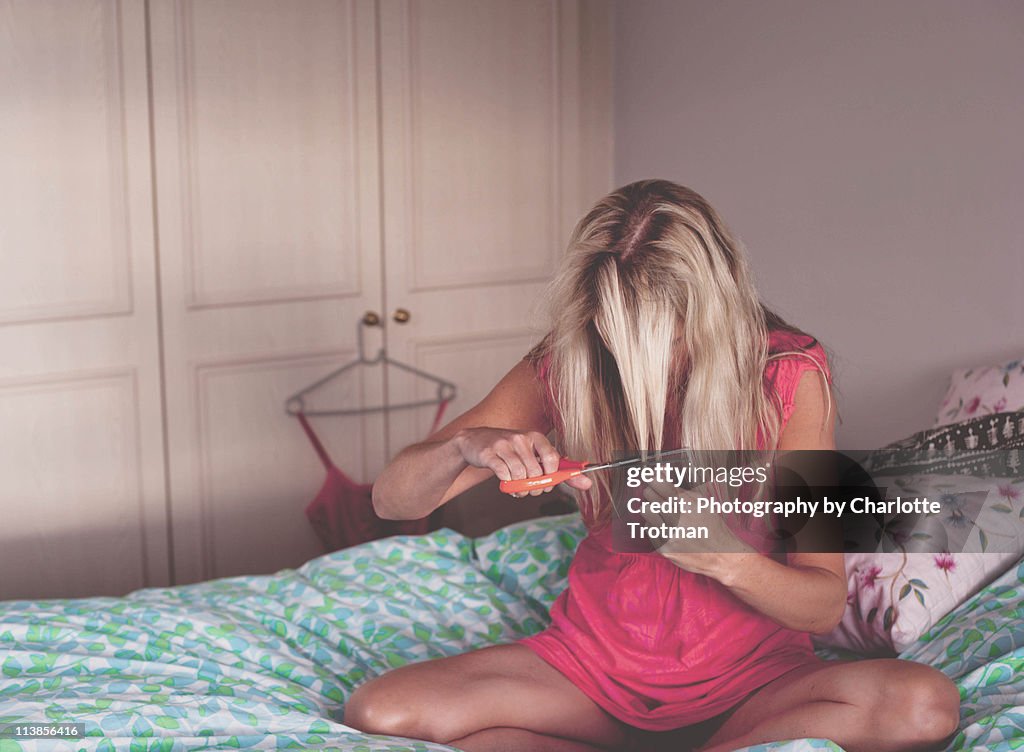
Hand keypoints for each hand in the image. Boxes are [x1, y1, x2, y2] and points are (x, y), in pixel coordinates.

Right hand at [453, 428, 591, 496]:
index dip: (551, 477)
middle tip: (531, 490)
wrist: (474, 442)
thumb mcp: (533, 454)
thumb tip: (588, 484)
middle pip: (536, 472)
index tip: (547, 483)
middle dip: (535, 487)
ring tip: (518, 489)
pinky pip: (504, 475)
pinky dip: (507, 484)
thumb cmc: (509, 450)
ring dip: (520, 489)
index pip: (553, 459)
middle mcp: (521, 438)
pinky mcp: (489, 454)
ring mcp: (504, 445)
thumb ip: (559, 470)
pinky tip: (506, 483)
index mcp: (535, 436)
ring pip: (520, 475)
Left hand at [638, 479, 756, 581]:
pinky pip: (649, 530)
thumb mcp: (701, 503)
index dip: (654, 479)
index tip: (653, 480)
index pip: (658, 483)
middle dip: (653, 493)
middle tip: (661, 499)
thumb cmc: (712, 527)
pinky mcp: (664, 548)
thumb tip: (660, 471)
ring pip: (646, 511)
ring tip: (664, 515)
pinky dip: (655, 527)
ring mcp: (669, 534)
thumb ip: (679, 489)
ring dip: (652, 511)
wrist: (721, 555)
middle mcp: (676, 518)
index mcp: (686, 504)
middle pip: (649, 495)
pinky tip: (667, 530)